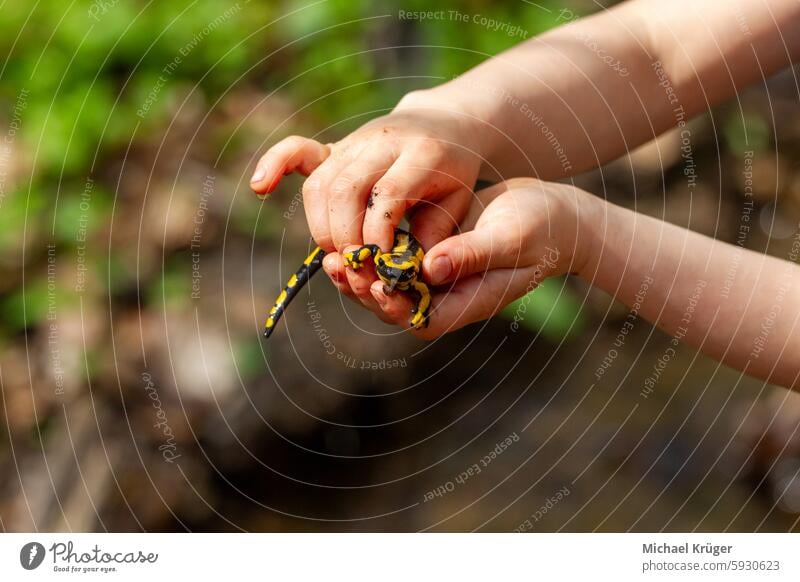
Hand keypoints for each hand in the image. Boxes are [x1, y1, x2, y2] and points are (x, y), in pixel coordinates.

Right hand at [250, 91, 486, 316]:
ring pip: (320, 183)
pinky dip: (275, 165)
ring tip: (339, 255)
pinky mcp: (335, 147)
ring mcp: (354, 142)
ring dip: (321, 227)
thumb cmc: (453, 174)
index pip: (388, 195)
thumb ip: (434, 235)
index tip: (382, 264)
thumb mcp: (458, 204)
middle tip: (356, 265)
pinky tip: (259, 187)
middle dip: (345, 237)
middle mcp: (382, 142)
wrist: (445, 125)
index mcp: (422, 153)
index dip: (378, 235)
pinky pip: (298, 151)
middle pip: (345, 190)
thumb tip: (402, 269)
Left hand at [326, 178, 597, 338]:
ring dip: (358, 271)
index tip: (369, 282)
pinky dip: (369, 251)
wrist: (549, 214)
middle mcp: (444, 297)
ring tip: (329, 253)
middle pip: (392, 305)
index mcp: (464, 304)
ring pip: (385, 284)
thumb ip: (471, 256)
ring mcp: (434, 279)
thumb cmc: (538, 230)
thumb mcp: (509, 240)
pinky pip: (390, 260)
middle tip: (334, 265)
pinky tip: (347, 232)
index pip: (418, 318)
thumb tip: (431, 269)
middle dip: (361, 288)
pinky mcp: (427, 255)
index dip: (390, 305)